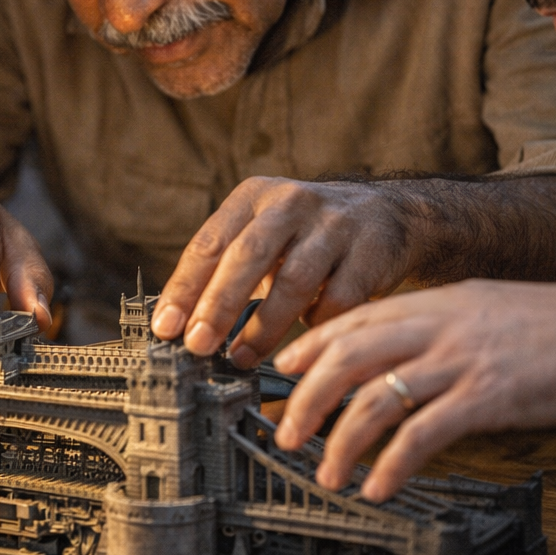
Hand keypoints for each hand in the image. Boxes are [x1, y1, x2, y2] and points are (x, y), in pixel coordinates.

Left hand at [152, 178, 413, 364]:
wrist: (390, 214)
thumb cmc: (307, 235)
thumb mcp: (264, 233)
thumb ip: (225, 269)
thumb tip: (177, 325)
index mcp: (254, 197)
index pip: (209, 243)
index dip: (184, 289)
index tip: (165, 328)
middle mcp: (292, 203)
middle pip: (248, 256)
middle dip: (218, 305)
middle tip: (198, 346)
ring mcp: (334, 225)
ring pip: (293, 282)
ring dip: (264, 328)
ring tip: (242, 357)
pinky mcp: (370, 251)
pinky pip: (337, 299)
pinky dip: (316, 324)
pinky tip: (305, 338)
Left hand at [272, 279, 555, 500]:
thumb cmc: (549, 326)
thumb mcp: (480, 307)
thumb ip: (434, 325)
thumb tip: (391, 350)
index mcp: (434, 303)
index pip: (354, 319)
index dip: (311, 344)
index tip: (283, 368)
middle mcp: (437, 328)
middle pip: (348, 357)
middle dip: (307, 397)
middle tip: (285, 431)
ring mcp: (459, 362)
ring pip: (375, 399)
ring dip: (341, 441)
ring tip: (324, 473)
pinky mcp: (485, 398)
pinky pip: (422, 435)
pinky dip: (391, 465)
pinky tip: (377, 487)